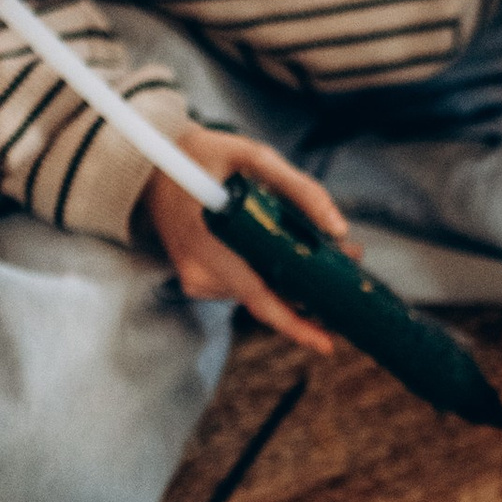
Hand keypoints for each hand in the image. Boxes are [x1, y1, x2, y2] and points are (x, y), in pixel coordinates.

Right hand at [139, 125, 349, 356]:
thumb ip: (298, 188)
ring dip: (293, 277)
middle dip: (311, 291)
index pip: (257, 295)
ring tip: (330, 251)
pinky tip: (287, 251)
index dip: (294, 324)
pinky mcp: (198, 280)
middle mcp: (198, 270)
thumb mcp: (251, 156)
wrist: (151, 166)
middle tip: (349, 265)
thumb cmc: (203, 156)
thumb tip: (337, 228)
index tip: (327, 345)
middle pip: (265, 298)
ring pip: (256, 291)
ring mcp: (196, 279)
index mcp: (205, 240)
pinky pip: (243, 284)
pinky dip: (269, 273)